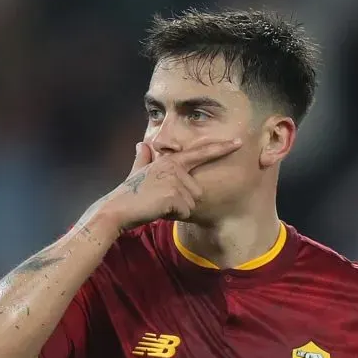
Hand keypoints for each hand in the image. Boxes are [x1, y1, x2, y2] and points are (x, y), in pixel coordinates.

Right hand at [101, 137, 240, 230]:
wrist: (119, 208)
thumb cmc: (129, 193)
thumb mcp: (138, 172)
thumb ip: (143, 158)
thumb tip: (141, 144)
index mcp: (171, 160)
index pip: (201, 153)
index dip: (221, 147)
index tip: (239, 142)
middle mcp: (175, 167)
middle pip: (197, 190)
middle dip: (183, 202)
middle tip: (160, 200)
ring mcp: (176, 180)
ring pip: (192, 203)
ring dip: (178, 209)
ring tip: (158, 205)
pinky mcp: (175, 194)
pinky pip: (186, 211)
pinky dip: (174, 215)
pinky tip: (159, 210)